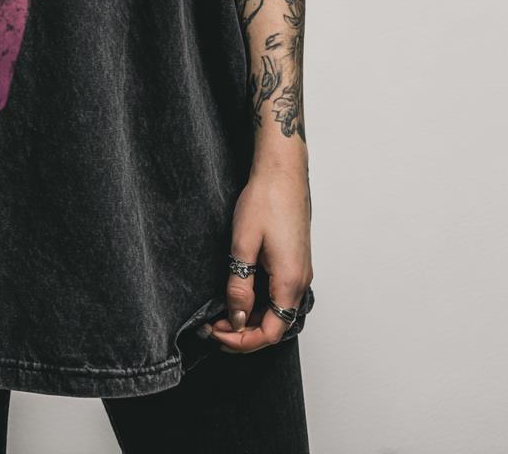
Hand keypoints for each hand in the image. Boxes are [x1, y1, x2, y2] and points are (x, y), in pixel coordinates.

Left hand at [206, 163, 312, 353]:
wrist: (282, 172)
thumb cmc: (265, 200)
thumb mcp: (243, 244)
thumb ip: (240, 285)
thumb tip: (237, 318)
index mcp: (290, 281)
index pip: (270, 332)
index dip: (242, 341)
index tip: (216, 333)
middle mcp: (301, 281)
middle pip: (275, 325)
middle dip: (243, 333)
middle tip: (212, 326)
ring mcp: (300, 271)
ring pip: (277, 311)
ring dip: (251, 318)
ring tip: (221, 313)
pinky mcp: (295, 262)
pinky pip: (279, 294)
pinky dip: (259, 303)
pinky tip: (239, 295)